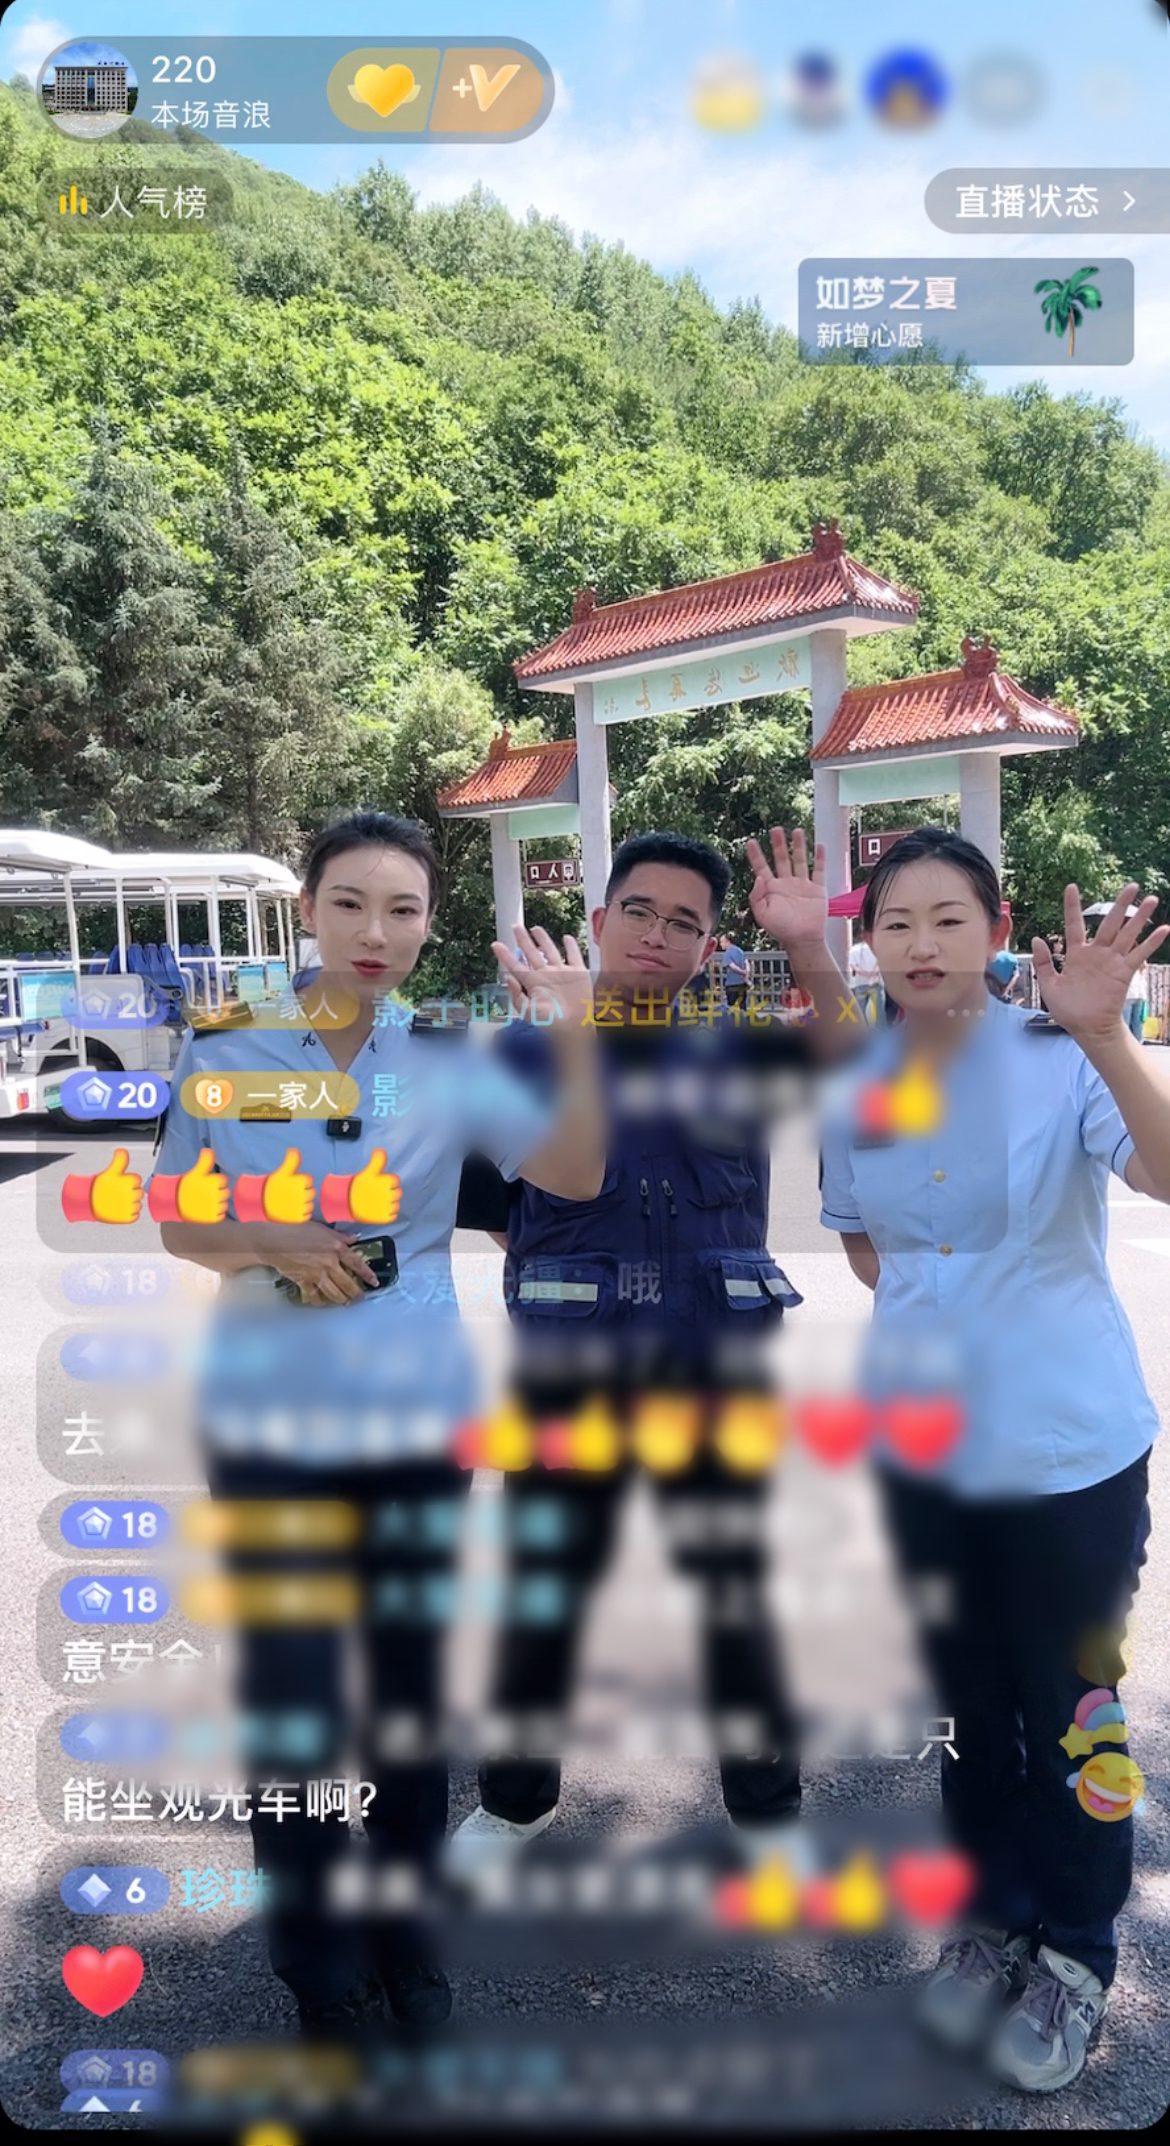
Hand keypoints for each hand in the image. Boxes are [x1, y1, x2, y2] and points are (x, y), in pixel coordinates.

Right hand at [261, 1223, 378, 1307]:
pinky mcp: (303, 1282)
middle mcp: (329, 1263)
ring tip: (345, 1302)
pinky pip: (315, 1296)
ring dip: (341, 1300)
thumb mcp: (322, 1228)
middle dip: (356, 1293)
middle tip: (359, 1298)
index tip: (374, 1282)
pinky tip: (323, 1303)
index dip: (367, 1274)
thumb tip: (355, 1238)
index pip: (357, 1263)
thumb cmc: (297, 1229)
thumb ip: (340, 1236)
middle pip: (347, 1283)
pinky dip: (320, 1301)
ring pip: (334, 1293)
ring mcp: (317, 1274)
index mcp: (336, 1248)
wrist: (274, 1240)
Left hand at [491, 925, 592, 1033]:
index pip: (515, 965)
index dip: (505, 955)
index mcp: (532, 983)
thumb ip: (515, 996)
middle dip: (523, 940)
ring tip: (535, 929)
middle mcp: (545, 975)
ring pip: (550, 951)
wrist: (573, 1027)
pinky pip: (573, 956)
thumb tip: (507, 978)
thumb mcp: (528, 1011)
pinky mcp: (578, 973)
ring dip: (543, 939)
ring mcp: (561, 972)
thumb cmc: (550, 1022)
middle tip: (516, 927)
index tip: (495, 945)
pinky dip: (571, 946)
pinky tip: (567, 938)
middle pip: (531, 953)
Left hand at [746, 827, 827, 949]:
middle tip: (776, 829)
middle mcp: (786, 883)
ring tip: (797, 830)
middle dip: (778, 844)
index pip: (761, 867)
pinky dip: (819, 858)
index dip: (756, 855)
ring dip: (798, 846)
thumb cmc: (781, 929)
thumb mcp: (762, 914)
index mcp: (771, 889)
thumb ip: (757, 896)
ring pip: (799, 860)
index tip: (751, 841)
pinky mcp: (817, 889)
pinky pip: (818, 870)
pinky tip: (818, 845)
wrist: (803, 939)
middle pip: (781, 858)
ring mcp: (802, 885)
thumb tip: (759, 877)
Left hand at [1032, 883, 1167, 1042]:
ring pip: (1127, 934)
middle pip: (1109, 923)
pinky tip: (1163, 929)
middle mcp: (1096, 953)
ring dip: (1139, 917)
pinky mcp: (1124, 972)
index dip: (1072, 906)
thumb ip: (1042, 963)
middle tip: (1131, 886)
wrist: (1087, 1029)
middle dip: (1120, 904)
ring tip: (1151, 899)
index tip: (1071, 886)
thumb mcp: (1049, 986)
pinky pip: (1139, 955)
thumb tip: (1037, 939)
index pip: (1074, 924)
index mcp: (1076, 954)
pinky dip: (1151, 943)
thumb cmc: (1068, 1010)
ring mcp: (1112, 961)